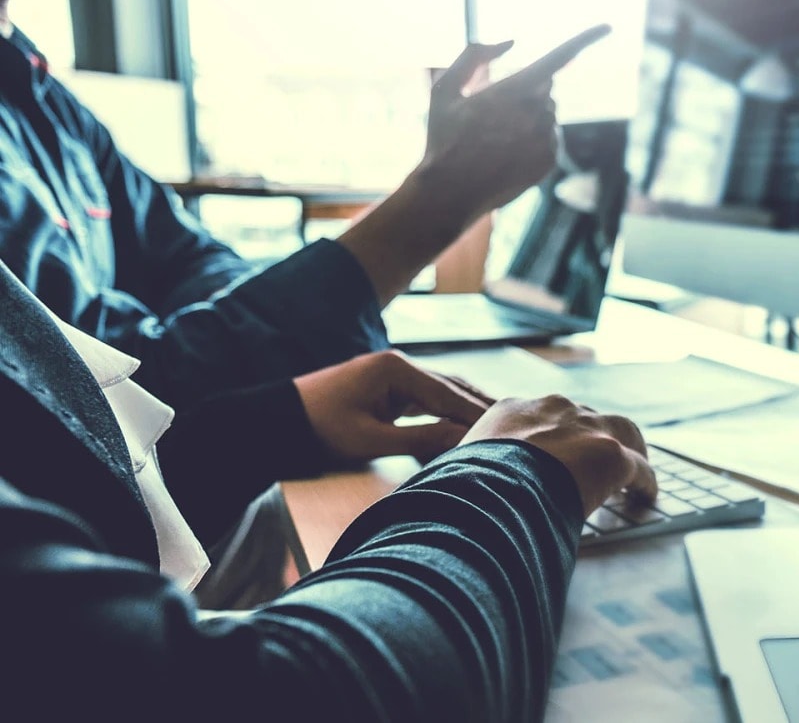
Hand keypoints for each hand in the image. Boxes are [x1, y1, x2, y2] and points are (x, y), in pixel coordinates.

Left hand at [293, 351, 490, 464]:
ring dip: (467, 406)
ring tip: (498, 423)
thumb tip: (463, 439)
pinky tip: (463, 422)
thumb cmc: (320, 428)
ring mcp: (394, 373)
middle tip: (514, 424)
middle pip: (452, 386)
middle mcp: (400, 364)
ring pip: (442, 389)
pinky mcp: (388, 386)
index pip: (449, 394)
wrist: (279, 419)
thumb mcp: (371, 439)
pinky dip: (447, 409)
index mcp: (396, 370)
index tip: (504, 432)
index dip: (477, 416)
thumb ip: (420, 438)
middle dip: (481, 406)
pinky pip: (427, 396)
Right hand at [419, 25, 611, 219]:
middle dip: (525, 90)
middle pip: (545, 86)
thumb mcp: (444, 90)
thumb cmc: (443, 139)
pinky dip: (533, 138)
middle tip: (491, 115)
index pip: (559, 57)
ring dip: (528, 116)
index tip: (608, 26)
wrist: (450, 193)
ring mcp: (547, 138)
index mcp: (514, 91)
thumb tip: (510, 41)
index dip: (586, 39)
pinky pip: (549, 135)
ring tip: (495, 139)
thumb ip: (474, 56)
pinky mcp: (551, 158)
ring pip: (547, 112)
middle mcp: (537, 113)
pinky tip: (507, 153)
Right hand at [461, 395, 656, 516]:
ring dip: (629, 449)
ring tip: (636, 470)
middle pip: (585, 416)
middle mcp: (552, 409)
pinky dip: (645, 480)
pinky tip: (647, 495)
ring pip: (622, 431)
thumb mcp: (457, 471)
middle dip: (593, 436)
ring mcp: (585, 427)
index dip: (554, 436)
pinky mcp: (611, 453)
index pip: (541, 417)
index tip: (557, 452)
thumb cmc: (464, 491)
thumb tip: (447, 501)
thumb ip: (468, 475)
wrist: (488, 493)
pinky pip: (639, 466)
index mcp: (511, 411)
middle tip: (600, 457)